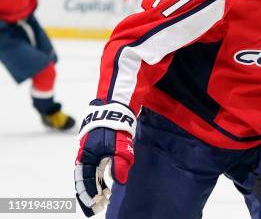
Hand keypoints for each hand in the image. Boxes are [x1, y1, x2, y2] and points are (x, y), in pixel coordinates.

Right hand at [74, 100, 135, 216]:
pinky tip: (106, 186)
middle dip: (89, 195)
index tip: (94, 207)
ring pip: (90, 175)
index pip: (84, 182)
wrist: (114, 108)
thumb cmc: (115, 127)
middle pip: (84, 181)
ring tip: (104, 199)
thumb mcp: (120, 146)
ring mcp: (90, 153)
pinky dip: (99, 179)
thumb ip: (120, 164)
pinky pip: (95, 168)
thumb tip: (120, 182)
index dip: (88, 196)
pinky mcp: (97, 150)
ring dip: (95, 188)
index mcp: (86, 157)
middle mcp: (85, 156)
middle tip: (97, 208)